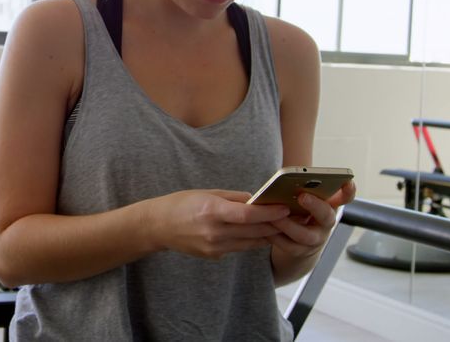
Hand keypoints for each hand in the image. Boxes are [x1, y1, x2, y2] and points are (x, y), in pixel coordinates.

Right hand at [151, 189, 291, 259]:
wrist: (158, 227)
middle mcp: (214, 232)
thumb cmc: (181, 204)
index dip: (269, 213)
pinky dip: (249, 240)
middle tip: (290, 217)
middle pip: (253, 231)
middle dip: (274, 224)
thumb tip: (256, 199)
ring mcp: (214, 247)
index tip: (284, 208)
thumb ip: (233, 198)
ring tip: (280, 225)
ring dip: (266, 234)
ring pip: (250, 242)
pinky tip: (257, 233)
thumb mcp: (207, 193)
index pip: (247, 215)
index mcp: (211, 211)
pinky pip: (238, 247)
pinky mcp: (214, 256)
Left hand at [267, 180, 356, 257]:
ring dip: (288, 225)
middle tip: (302, 196)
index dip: (348, 191)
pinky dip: (276, 237)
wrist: (296, 243)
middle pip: (327, 216)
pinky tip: (265, 226)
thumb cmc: (299, 211)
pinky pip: (288, 246)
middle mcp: (326, 222)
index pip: (345, 197)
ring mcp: (316, 239)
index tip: (347, 182)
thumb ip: (301, 190)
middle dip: (316, 206)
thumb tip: (287, 181)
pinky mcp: (301, 252)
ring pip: (305, 235)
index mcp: (329, 205)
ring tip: (273, 216)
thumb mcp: (303, 199)